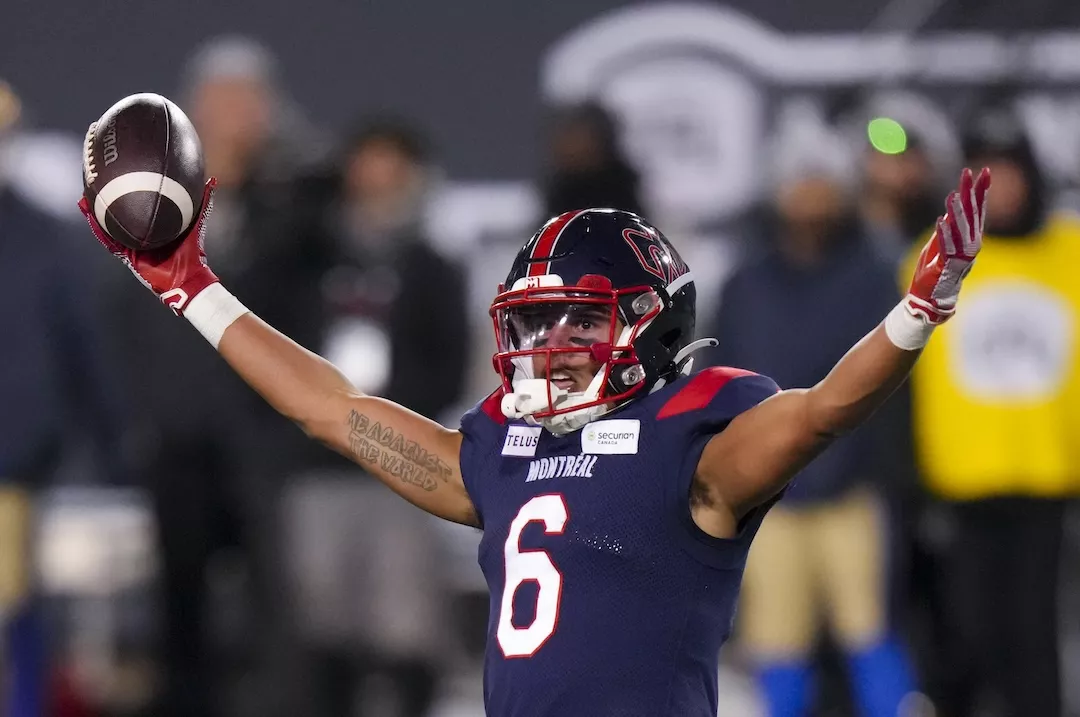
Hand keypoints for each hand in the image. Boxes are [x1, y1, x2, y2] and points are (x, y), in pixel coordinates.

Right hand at [77, 178, 219, 313]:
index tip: (123, 171)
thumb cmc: (192, 252)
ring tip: (85, 195)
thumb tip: (210, 180)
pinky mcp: (126, 254)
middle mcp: (141, 232)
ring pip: (109, 225)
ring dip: (96, 211)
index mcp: (155, 224)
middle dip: (108, 197)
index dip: (130, 190)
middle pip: (121, 211)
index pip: (139, 204)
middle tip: (96, 178)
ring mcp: (131, 243)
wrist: (185, 278)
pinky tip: (90, 214)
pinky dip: (98, 227)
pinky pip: (109, 239)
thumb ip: (203, 202)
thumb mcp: (196, 222)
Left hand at [903, 167, 990, 324]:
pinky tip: (941, 220)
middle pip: (972, 216)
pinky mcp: (946, 268)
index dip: (980, 192)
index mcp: (966, 241)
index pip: (976, 212)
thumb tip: (948, 214)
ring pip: (961, 230)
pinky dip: (944, 234)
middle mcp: (967, 247)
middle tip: (971, 173)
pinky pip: (946, 248)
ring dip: (957, 212)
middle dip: (972, 194)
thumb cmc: (932, 275)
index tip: (983, 172)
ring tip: (953, 194)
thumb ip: (946, 232)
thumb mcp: (938, 247)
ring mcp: (958, 258)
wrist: (927, 303)